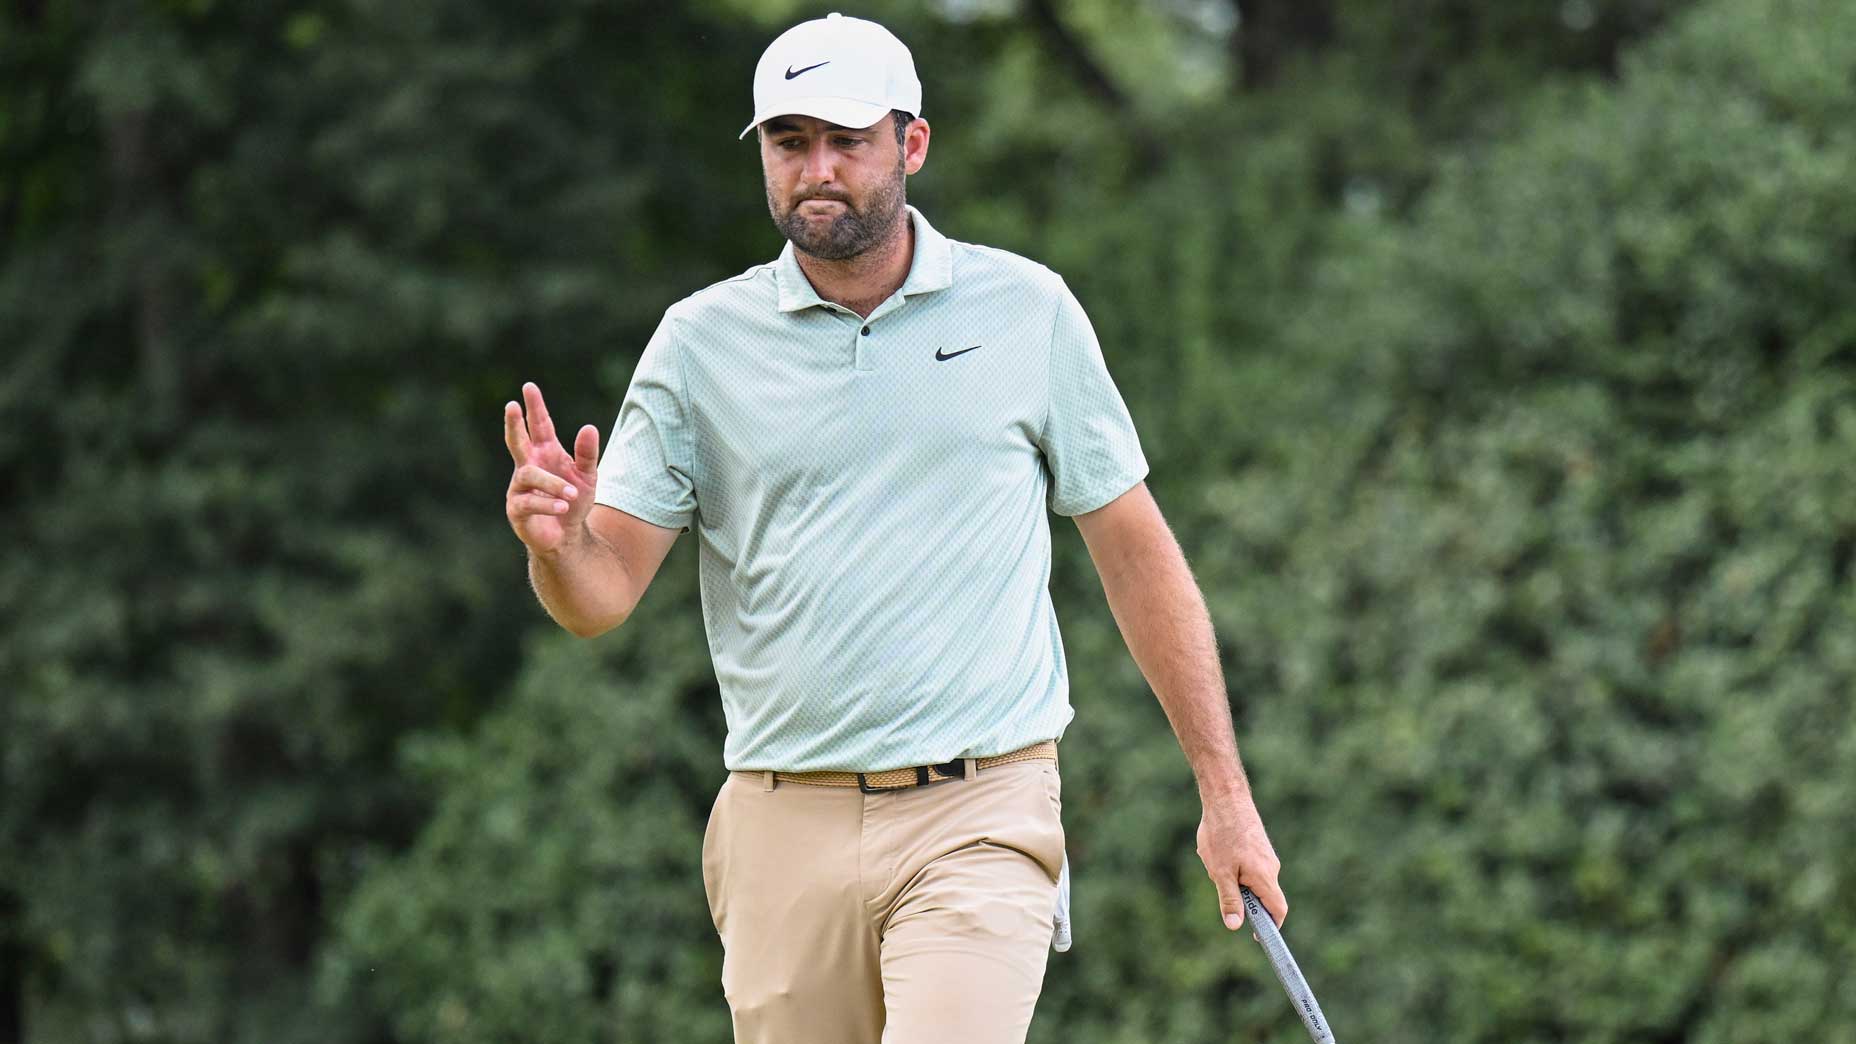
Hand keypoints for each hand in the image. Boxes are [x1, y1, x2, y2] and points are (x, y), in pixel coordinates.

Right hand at [504, 382, 600, 554]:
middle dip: (515, 423)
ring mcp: (519, 487)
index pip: (539, 425)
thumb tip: (589, 427)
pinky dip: (548, 503)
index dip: (535, 407)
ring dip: (553, 484)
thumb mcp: (587, 476)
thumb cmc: (573, 501)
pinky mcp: (517, 509)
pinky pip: (530, 502)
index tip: (529, 387)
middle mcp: (528, 466)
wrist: (566, 536)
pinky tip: (563, 506)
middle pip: (517, 440)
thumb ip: (587, 453)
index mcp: (545, 453)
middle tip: (512, 405)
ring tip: (572, 495)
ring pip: (530, 475)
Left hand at [1196, 788, 1286, 932]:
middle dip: (1242, 898)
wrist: (1226, 797)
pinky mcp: (1259, 846)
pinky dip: (1234, 866)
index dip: (1271, 927)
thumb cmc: (1222, 833)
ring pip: (1253, 880)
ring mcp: (1266, 856)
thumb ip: (1229, 900)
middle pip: (1263, 897)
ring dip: (1234, 879)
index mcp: (1265, 877)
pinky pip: (1249, 866)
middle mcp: (1272, 867)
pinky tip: (1218, 850)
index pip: (1278, 911)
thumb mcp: (1220, 872)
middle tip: (1220, 885)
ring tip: (1216, 862)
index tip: (1257, 936)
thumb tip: (1235, 926)